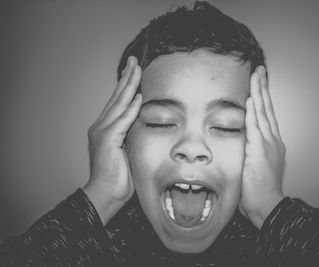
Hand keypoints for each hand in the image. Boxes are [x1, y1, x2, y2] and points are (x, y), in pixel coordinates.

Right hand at [83, 56, 141, 224]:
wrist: (107, 194)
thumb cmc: (120, 177)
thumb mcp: (130, 150)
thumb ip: (134, 134)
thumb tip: (147, 123)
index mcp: (107, 128)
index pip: (118, 102)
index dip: (126, 85)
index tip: (134, 71)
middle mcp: (102, 126)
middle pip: (117, 97)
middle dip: (127, 78)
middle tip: (134, 61)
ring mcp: (102, 132)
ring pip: (118, 104)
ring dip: (129, 85)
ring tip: (136, 69)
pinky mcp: (107, 140)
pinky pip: (122, 120)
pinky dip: (130, 108)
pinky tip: (138, 95)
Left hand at [239, 66, 285, 229]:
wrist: (267, 204)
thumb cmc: (260, 188)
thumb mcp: (256, 164)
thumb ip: (251, 149)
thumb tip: (243, 141)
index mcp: (271, 142)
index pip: (266, 114)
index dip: (262, 97)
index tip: (259, 83)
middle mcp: (272, 140)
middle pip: (266, 108)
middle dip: (262, 87)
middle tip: (259, 70)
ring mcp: (268, 145)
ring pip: (262, 113)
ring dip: (259, 93)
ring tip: (256, 76)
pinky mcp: (260, 152)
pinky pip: (256, 128)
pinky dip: (254, 114)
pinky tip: (252, 100)